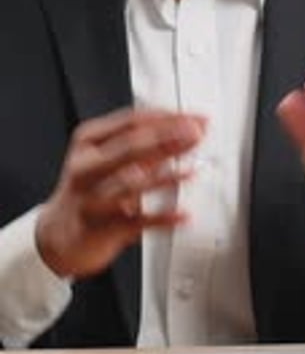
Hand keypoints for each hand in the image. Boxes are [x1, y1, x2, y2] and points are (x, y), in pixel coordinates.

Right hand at [36, 107, 205, 278]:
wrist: (60, 235)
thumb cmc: (90, 189)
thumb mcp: (109, 158)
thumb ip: (146, 145)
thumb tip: (188, 129)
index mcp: (88, 141)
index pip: (132, 121)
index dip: (168, 118)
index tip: (195, 118)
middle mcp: (86, 167)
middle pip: (130, 146)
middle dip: (167, 137)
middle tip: (196, 133)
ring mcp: (91, 198)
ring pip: (130, 184)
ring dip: (165, 176)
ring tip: (191, 171)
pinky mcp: (99, 229)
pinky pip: (136, 222)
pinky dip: (162, 219)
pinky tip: (183, 215)